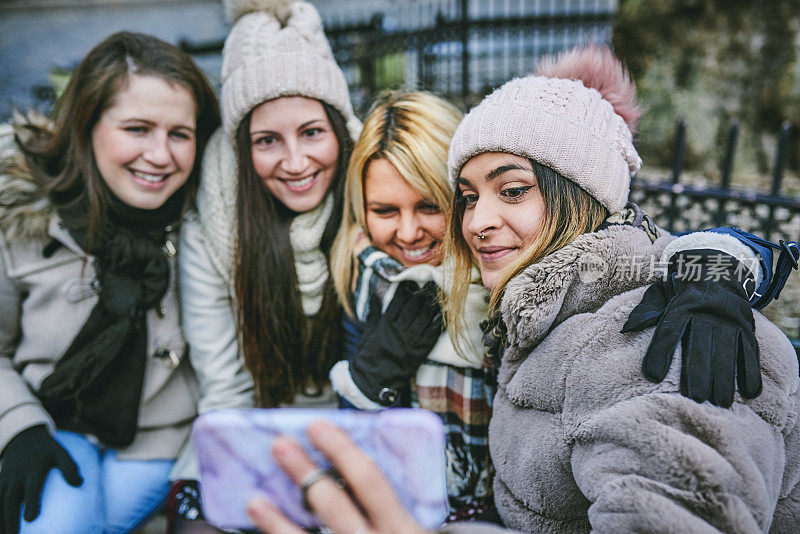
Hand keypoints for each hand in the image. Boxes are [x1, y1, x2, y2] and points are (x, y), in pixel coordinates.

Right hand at [0, 425, 81, 533]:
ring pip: (0, 502)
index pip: (31, 487)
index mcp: (33, 469)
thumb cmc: (48, 451)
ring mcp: (6, 480)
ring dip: (2, 519)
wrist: (25, 439)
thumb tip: (79, 483)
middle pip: (10, 500)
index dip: (31, 502)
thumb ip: (70, 466)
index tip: (30, 519)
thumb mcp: (61, 453)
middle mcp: (17, 476)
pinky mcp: (0, 482)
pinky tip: (2, 528)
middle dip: (10, 518)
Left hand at [247, 420, 430, 533]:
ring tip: (256, 499)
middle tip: (279, 446)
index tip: (318, 427)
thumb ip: (391, 511)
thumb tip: (355, 471)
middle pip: (333, 503)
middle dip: (303, 472)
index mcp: (403, 530)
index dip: (341, 450)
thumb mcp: (411, 532)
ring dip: (278, 520)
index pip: (369, 481)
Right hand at [351, 281, 443, 405]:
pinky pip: (432, 333)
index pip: (398, 302)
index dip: (406, 291)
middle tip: (429, 284)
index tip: (411, 283)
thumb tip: (374, 294)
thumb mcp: (368, 331)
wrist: (374, 379)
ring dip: (431, 304)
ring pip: (424, 317)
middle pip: (414, 306)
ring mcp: (411, 341)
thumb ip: (374, 312)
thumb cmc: (369, 354)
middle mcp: (400, 331)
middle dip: (421, 293)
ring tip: (436, 295)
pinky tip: (440, 313)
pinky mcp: (420, 351)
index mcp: (386, 324)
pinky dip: (437, 322)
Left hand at [622, 249, 760, 407]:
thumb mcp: (659, 293)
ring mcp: (728, 320)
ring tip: (720, 402)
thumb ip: (645, 311)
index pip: (668, 331)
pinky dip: (751, 372)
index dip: (660, 352)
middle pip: (700, 346)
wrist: (715, 269)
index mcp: (681, 305)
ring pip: (727, 351)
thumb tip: (626, 329)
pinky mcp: (745, 327)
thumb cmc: (680, 291)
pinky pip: (750, 350)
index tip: (652, 376)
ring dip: (724, 378)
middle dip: (697, 373)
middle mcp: (706, 313)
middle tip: (694, 398)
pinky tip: (750, 392)